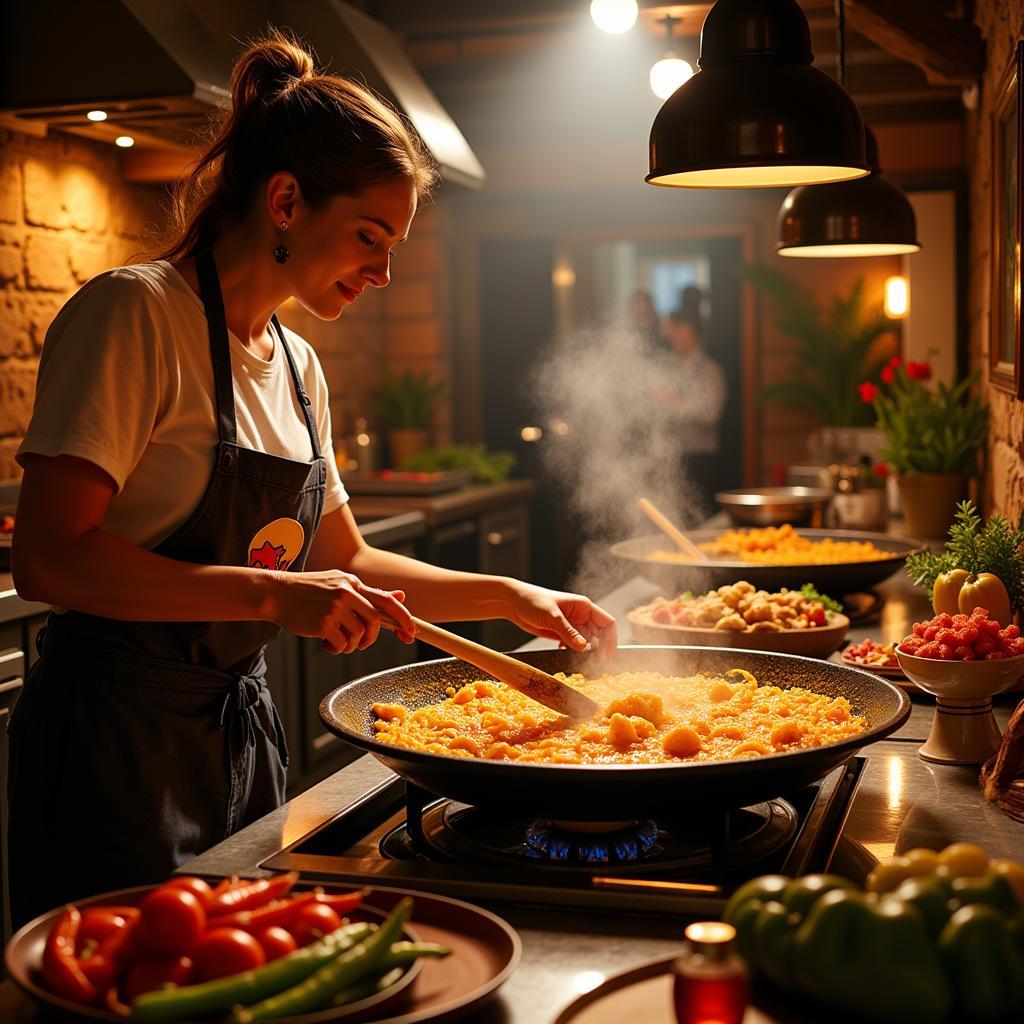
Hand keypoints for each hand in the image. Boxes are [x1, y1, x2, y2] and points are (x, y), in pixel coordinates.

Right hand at [267, 569, 415, 654]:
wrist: (276, 592)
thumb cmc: (308, 591)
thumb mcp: (339, 584)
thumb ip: (368, 593)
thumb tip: (400, 597)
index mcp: (352, 582)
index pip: (386, 600)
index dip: (403, 617)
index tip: (412, 631)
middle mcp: (346, 592)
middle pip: (375, 621)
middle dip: (372, 638)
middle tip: (362, 643)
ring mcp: (335, 607)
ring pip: (359, 635)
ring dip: (351, 645)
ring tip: (337, 641)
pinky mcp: (323, 623)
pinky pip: (342, 644)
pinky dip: (338, 648)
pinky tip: (326, 643)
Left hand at [505, 582, 616, 657]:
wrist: (513, 602)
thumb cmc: (533, 601)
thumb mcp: (552, 617)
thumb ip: (569, 632)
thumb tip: (585, 647)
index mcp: (584, 606)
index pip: (607, 623)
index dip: (611, 639)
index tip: (608, 655)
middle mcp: (580, 615)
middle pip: (599, 634)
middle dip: (598, 647)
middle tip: (592, 661)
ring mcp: (572, 625)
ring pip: (586, 641)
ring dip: (583, 650)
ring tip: (573, 654)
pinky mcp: (561, 632)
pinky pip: (573, 644)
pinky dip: (571, 650)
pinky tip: (561, 649)